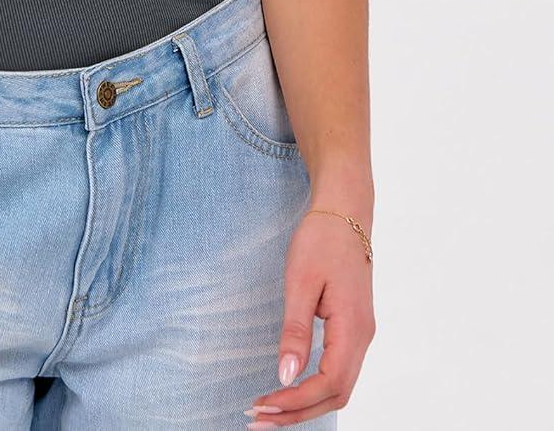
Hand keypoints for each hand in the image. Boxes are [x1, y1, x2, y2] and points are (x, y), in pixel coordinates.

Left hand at [246, 211, 375, 425]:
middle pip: (337, 394)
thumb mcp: (300, 281)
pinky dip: (314, 387)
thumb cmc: (321, 240)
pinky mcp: (353, 328)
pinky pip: (338, 371)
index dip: (297, 401)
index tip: (263, 406)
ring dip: (306, 403)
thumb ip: (295, 330)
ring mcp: (361, 334)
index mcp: (353, 328)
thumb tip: (285, 375)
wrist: (345, 212)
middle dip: (298, 412)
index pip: (330, 383)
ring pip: (339, 386)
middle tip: (258, 419)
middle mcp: (363, 338)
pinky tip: (291, 389)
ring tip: (269, 411)